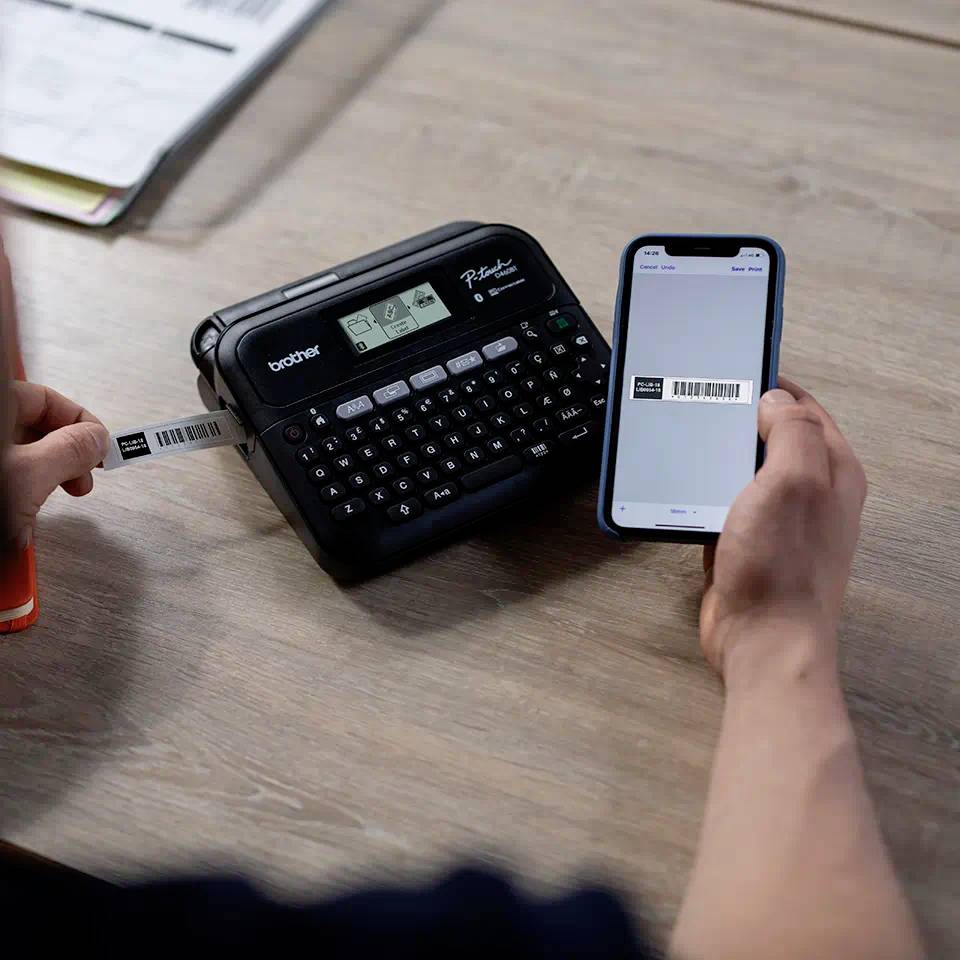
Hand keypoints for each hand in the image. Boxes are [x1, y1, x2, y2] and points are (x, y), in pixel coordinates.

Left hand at [2, 381, 108, 548]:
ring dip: (36, 487)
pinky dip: (11, 504)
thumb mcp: (28, 477)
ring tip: (39, 514)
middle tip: (80, 481)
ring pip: (14, 460)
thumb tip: (94, 439)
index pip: (45, 398)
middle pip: (30, 429)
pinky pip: (1, 484)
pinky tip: (12, 528)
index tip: (100, 448)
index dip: (80, 422)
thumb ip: (70, 451)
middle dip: (62, 458)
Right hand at [700, 378, 866, 678]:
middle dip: (740, 418)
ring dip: (719, 456)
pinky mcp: (749, 544)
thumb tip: (774, 399)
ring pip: (746, 471)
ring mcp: (780, 521)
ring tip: (688, 438)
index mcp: (833, 471)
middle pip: (774, 437)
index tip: (734, 370)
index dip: (773, 386)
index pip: (805, 409)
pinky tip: (684, 487)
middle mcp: (811, 493)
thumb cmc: (783, 564)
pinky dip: (706, 491)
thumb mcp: (793, 481)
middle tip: (702, 401)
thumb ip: (790, 431)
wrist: (762, 639)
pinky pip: (725, 503)